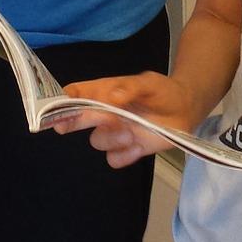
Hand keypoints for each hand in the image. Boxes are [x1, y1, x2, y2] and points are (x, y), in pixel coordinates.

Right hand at [52, 72, 195, 168]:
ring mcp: (115, 133)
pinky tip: (139, 147)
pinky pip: (114, 159)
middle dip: (70, 122)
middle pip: (77, 119)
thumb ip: (130, 87)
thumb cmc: (163, 91)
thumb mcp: (149, 83)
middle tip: (64, 126)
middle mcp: (105, 113)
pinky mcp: (127, 150)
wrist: (185, 109)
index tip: (56, 105)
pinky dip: (125, 156)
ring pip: (97, 141)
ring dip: (111, 139)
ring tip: (131, 133)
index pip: (77, 94)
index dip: (63, 99)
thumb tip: (111, 95)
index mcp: (105, 92)